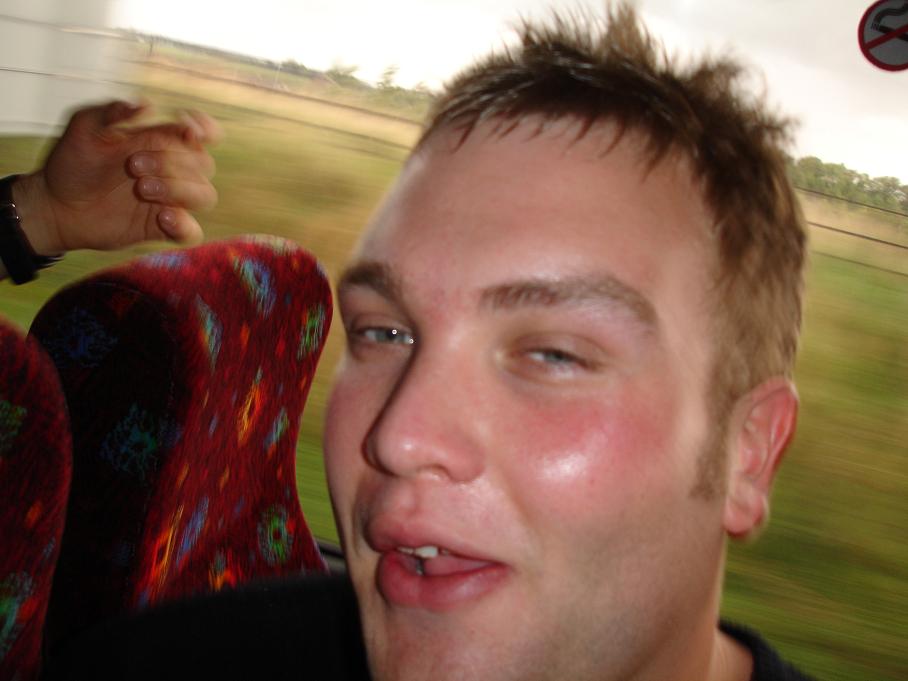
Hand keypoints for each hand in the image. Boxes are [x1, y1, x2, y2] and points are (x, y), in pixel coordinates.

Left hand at [11, 100, 220, 254]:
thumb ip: (111, 111)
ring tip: (142, 188)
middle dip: (173, 162)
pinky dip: (184, 225)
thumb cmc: (71, 162)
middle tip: (133, 165)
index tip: (188, 131)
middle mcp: (171, 170)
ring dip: (179, 189)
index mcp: (159, 142)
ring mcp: (170, 200)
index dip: (205, 129)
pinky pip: (191, 232)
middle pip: (204, 164)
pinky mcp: (162, 228)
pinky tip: (162, 217)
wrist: (56, 205)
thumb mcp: (83, 127)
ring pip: (205, 195)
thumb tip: (147, 106)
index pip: (199, 133)